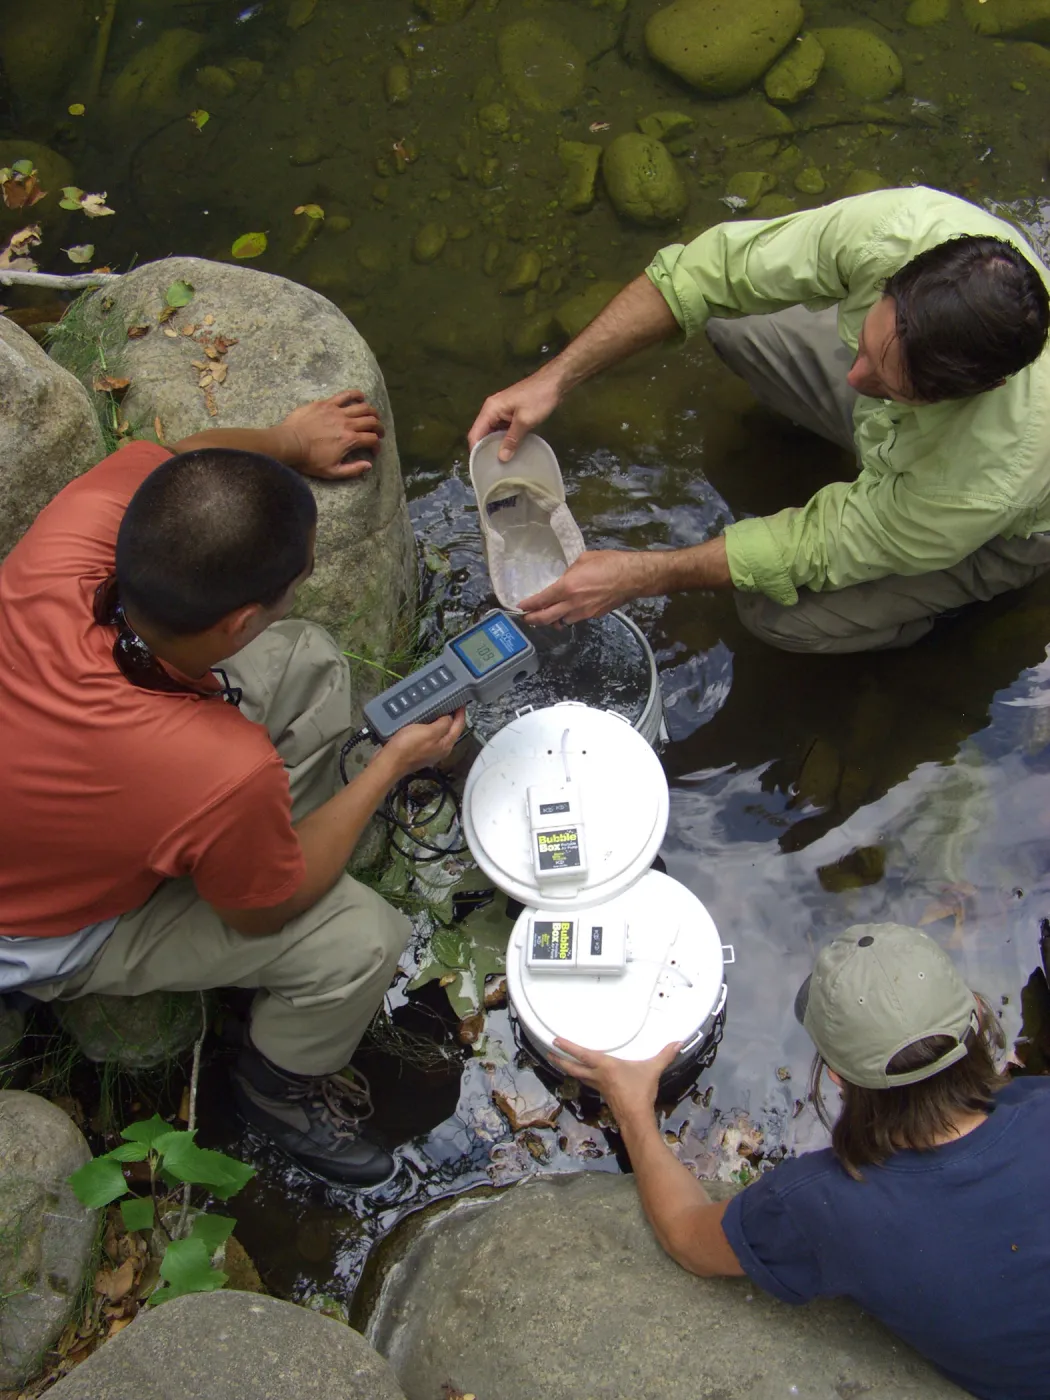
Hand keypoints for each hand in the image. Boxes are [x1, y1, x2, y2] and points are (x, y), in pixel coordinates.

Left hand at [280, 391, 384, 479]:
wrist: (290, 443)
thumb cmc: (309, 459)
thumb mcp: (332, 472)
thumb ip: (353, 470)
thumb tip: (369, 465)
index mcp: (350, 440)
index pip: (372, 439)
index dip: (377, 445)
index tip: (374, 450)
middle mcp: (347, 423)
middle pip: (371, 421)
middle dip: (379, 428)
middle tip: (378, 433)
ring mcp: (337, 411)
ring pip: (362, 407)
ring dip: (372, 412)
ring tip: (373, 416)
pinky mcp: (327, 404)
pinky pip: (345, 395)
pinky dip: (356, 394)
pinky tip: (361, 397)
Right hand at [380, 708, 466, 778]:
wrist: (390, 761)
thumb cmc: (408, 746)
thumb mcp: (429, 732)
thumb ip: (443, 724)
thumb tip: (449, 718)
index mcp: (446, 744)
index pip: (459, 726)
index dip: (461, 713)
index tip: (461, 702)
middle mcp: (440, 749)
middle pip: (451, 731)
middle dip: (453, 717)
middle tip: (451, 703)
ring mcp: (430, 751)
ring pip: (440, 733)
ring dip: (440, 722)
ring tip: (438, 709)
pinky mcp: (419, 751)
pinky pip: (428, 736)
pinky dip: (429, 727)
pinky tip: (424, 721)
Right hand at [468, 369, 562, 460]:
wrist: (554, 382)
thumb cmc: (538, 398)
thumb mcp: (525, 421)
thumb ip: (512, 439)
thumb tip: (501, 458)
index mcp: (490, 409)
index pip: (475, 433)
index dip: (475, 451)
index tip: (480, 467)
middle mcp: (491, 410)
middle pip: (482, 434)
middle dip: (485, 450)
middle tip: (491, 468)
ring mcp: (501, 411)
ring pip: (492, 432)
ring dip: (495, 445)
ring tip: (500, 463)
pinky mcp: (510, 413)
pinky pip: (502, 429)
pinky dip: (504, 439)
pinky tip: (510, 451)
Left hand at [519, 549, 651, 625]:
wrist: (633, 578)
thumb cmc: (609, 563)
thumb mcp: (583, 560)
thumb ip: (569, 572)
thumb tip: (564, 578)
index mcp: (567, 587)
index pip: (541, 601)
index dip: (528, 605)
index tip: (520, 607)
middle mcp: (573, 604)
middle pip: (546, 618)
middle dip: (533, 620)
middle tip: (526, 618)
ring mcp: (584, 613)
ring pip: (561, 622)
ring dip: (552, 620)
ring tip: (547, 614)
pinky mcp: (594, 616)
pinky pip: (576, 619)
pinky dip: (568, 617)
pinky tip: (568, 610)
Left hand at [550, 1038, 681, 1121]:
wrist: (636, 1118)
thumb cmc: (640, 1091)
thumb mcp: (652, 1070)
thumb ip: (665, 1055)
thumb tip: (678, 1043)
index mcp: (605, 1066)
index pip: (582, 1054)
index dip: (568, 1047)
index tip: (555, 1040)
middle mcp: (598, 1076)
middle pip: (573, 1068)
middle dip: (560, 1060)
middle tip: (548, 1052)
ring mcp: (599, 1087)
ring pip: (579, 1076)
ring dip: (568, 1069)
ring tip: (560, 1062)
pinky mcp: (604, 1094)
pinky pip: (589, 1082)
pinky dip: (582, 1076)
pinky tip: (584, 1076)